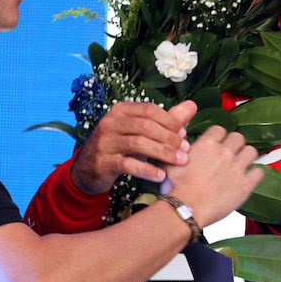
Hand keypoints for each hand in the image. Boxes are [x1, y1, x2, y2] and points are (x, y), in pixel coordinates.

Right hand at [70, 101, 196, 193]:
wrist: (87, 170)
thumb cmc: (120, 148)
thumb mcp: (140, 132)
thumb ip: (166, 120)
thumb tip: (193, 105)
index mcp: (120, 111)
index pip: (149, 110)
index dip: (169, 121)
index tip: (184, 133)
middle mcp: (110, 123)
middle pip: (146, 126)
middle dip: (169, 138)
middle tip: (186, 150)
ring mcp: (104, 142)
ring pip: (138, 144)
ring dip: (163, 153)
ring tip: (179, 162)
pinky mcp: (103, 162)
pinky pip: (128, 164)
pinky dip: (147, 170)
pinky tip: (161, 176)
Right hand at [163, 125, 260, 226]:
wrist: (183, 209)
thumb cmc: (176, 190)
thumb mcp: (173, 161)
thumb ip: (182, 150)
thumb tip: (184, 146)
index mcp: (207, 144)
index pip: (220, 130)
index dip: (219, 137)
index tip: (218, 144)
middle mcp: (224, 153)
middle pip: (238, 137)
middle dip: (234, 145)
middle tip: (230, 154)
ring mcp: (236, 168)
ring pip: (251, 151)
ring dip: (246, 156)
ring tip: (241, 164)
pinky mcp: (245, 185)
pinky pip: (259, 172)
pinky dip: (255, 174)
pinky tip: (249, 177)